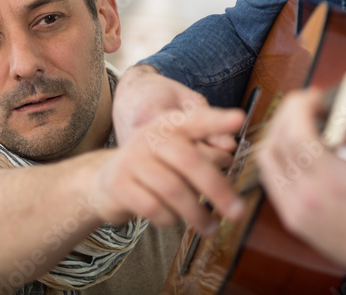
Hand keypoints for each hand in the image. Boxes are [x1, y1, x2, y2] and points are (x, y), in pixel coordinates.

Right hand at [95, 75, 246, 232]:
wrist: (106, 181)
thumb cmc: (154, 168)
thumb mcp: (176, 153)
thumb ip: (203, 152)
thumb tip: (229, 159)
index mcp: (168, 124)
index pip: (196, 119)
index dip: (217, 121)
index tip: (239, 120)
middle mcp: (148, 136)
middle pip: (189, 161)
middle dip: (217, 189)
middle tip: (238, 212)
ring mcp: (131, 159)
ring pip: (173, 189)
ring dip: (197, 213)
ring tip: (211, 227)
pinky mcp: (119, 185)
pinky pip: (153, 207)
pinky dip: (169, 218)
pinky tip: (175, 221)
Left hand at [256, 88, 345, 294]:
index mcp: (334, 182)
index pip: (296, 132)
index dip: (299, 106)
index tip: (313, 95)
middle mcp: (309, 197)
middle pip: (277, 141)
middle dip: (288, 113)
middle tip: (305, 102)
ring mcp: (297, 211)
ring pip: (267, 160)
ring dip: (278, 133)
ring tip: (298, 121)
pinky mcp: (295, 220)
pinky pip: (272, 180)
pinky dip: (277, 157)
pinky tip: (295, 148)